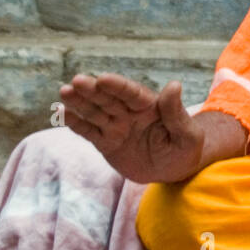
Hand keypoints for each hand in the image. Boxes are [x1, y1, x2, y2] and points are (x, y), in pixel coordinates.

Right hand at [57, 73, 204, 183]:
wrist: (173, 170)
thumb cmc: (185, 149)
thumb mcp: (188, 135)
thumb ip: (176, 113)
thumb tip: (174, 85)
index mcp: (150, 106)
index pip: (132, 93)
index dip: (118, 86)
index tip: (103, 79)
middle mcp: (129, 112)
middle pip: (108, 99)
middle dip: (93, 90)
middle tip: (76, 81)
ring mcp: (116, 126)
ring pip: (95, 112)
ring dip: (80, 102)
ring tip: (64, 92)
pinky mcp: (106, 142)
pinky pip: (89, 131)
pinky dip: (75, 122)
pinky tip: (61, 112)